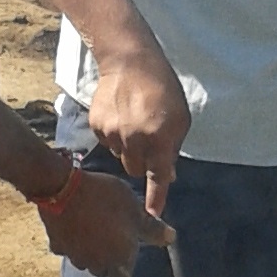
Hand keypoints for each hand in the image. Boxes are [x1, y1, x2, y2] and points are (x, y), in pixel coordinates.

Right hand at [37, 167, 168, 276]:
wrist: (66, 189)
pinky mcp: (55, 243)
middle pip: (103, 271)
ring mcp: (72, 255)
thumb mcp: (136, 211)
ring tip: (95, 228)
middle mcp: (94, 264)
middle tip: (113, 239)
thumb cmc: (108, 201)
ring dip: (89, 250)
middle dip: (108, 260)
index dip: (124, 276)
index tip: (127, 261)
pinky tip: (75, 224)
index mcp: (117, 260)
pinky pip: (66, 247)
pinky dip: (71, 240)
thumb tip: (171, 239)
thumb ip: (153, 229)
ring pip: (84, 259)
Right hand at [85, 45, 189, 217]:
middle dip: (143, 162)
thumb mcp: (180, 119)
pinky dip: (115, 135)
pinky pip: (107, 142)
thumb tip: (168, 175)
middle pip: (135, 170)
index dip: (155, 197)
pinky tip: (121, 116)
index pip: (157, 176)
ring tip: (135, 123)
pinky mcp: (96, 125)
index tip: (152, 214)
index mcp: (159, 138)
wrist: (130, 62)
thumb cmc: (163, 90)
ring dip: (129, 148)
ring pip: (121, 156)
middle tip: (149, 141)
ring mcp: (112, 133)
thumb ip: (173, 148)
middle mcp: (133, 139)